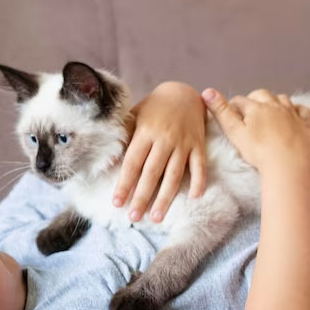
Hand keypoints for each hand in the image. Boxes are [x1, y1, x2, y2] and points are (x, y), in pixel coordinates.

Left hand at [112, 81, 207, 222]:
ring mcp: (184, 142)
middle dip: (142, 197)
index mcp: (145, 131)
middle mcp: (164, 138)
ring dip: (165, 198)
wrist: (183, 92)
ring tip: (156, 217)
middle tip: (134, 218)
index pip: (133, 163)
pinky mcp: (199, 144)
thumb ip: (123, 137)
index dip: (124, 184)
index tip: (117, 203)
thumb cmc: (153, 109)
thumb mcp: (134, 116)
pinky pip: (200, 166)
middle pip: (152, 173)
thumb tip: (109, 162)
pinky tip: (194, 197)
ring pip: (174, 174)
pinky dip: (199, 181)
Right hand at [201, 88, 309, 171]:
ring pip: (282, 99)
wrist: (287, 163)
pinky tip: (293, 114)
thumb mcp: (234, 132)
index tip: (230, 113)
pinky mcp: (305, 124)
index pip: (240, 101)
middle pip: (262, 95)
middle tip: (249, 111)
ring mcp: (292, 113)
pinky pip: (303, 110)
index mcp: (256, 107)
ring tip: (269, 111)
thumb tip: (206, 91)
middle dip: (254, 100)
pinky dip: (297, 109)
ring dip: (275, 102)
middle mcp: (274, 105)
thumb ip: (221, 112)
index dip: (233, 106)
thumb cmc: (259, 150)